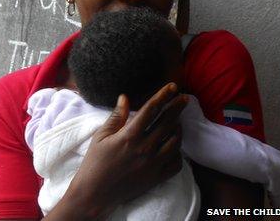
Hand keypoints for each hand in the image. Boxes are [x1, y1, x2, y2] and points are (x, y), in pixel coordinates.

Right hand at [44, 83, 187, 220]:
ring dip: (179, 128)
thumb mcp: (101, 136)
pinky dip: (178, 152)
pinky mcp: (156, 177)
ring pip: (175, 141)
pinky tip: (174, 146)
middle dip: (177, 108)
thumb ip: (116, 117)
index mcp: (129, 136)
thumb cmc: (95, 162)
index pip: (151, 110)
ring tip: (178, 121)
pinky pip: (176, 163)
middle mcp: (145, 148)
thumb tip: (124, 98)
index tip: (172, 87)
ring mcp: (153, 164)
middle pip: (167, 122)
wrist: (96, 192)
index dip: (163, 96)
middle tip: (185, 98)